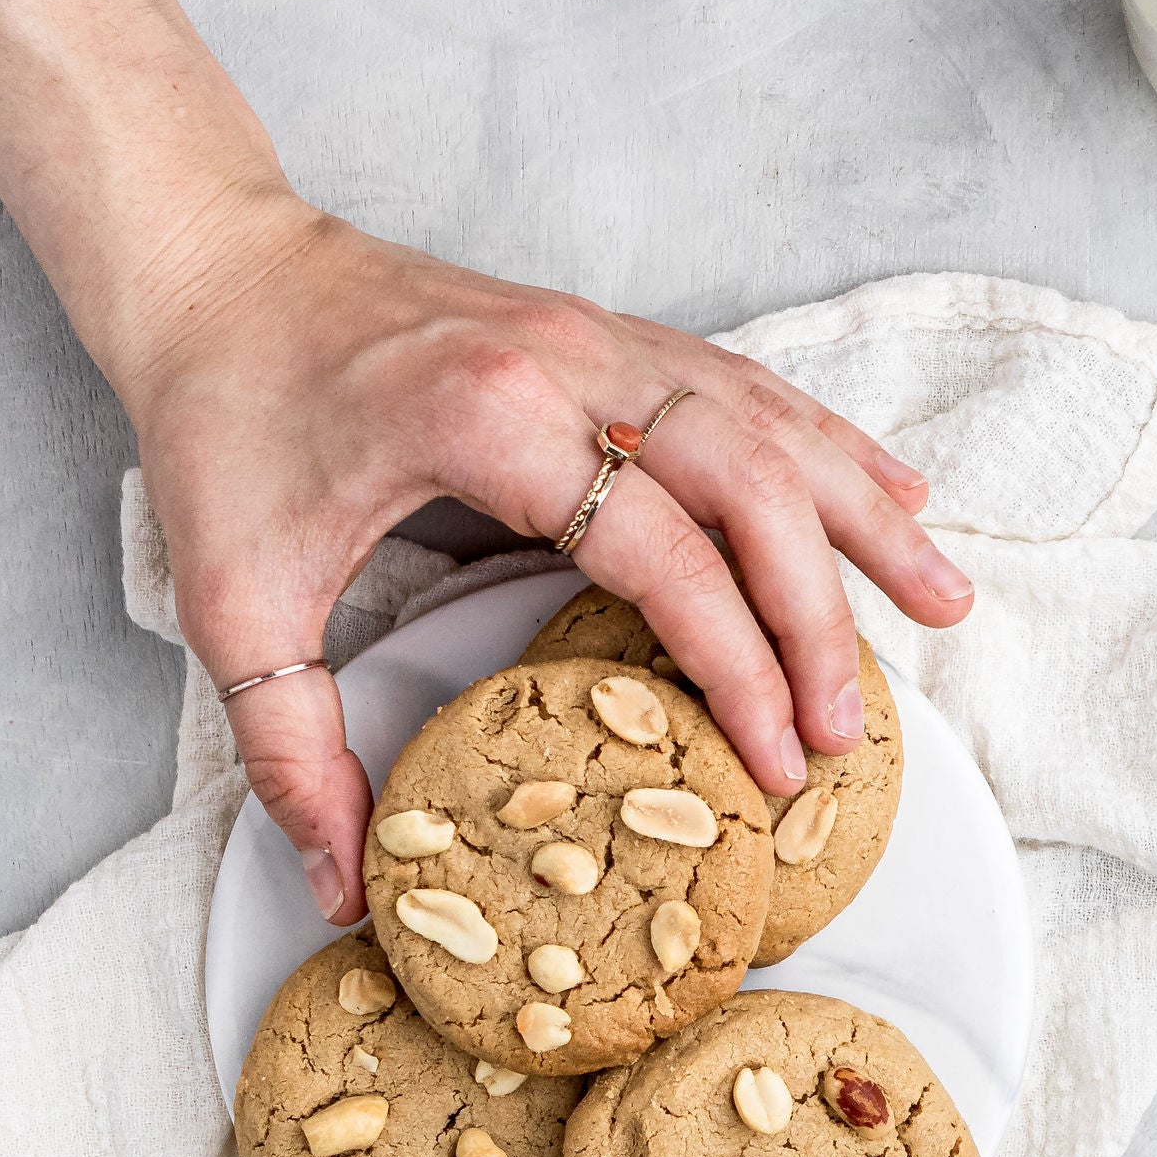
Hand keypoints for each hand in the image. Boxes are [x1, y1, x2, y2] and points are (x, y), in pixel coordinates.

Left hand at [118, 189, 970, 923]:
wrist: (211, 265)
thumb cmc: (221, 421)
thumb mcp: (232, 602)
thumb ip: (292, 754)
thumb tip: (348, 892)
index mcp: (490, 423)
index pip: (664, 556)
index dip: (736, 668)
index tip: (772, 763)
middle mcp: (570, 363)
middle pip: (752, 489)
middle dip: (819, 618)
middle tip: (851, 728)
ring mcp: (602, 336)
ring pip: (775, 426)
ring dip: (866, 520)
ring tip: (945, 604)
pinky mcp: (609, 332)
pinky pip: (750, 389)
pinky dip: (831, 446)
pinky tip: (893, 494)